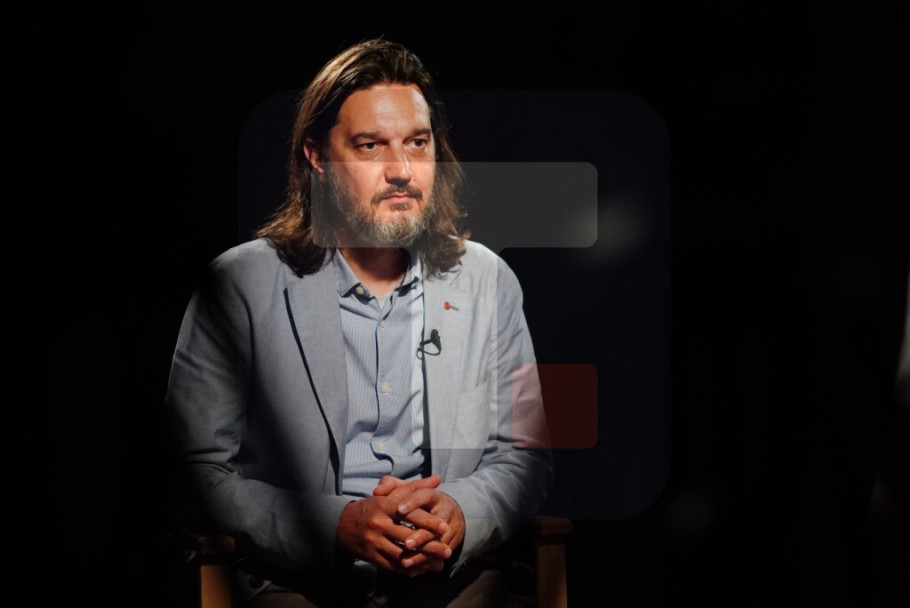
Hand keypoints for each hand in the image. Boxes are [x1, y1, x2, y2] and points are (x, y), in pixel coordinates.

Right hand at [335, 475, 451, 575]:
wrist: (339, 525)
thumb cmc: (370, 507)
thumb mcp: (389, 494)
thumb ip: (414, 487)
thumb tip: (437, 479)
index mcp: (384, 506)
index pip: (409, 514)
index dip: (428, 521)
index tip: (444, 527)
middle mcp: (379, 524)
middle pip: (408, 537)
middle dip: (430, 546)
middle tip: (447, 551)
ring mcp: (374, 542)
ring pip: (402, 555)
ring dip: (422, 562)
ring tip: (439, 564)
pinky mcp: (371, 557)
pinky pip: (393, 566)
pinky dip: (409, 569)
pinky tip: (422, 570)